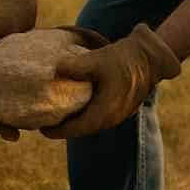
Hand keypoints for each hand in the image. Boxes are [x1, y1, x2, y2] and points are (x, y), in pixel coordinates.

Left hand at [41, 23, 181, 139]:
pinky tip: (72, 103)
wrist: (151, 58)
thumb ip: (74, 66)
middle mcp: (109, 119)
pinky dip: (82, 114)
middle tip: (41, 121)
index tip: (39, 128)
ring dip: (72, 121)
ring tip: (53, 114)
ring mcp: (116, 115)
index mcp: (103, 113)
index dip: (55, 131)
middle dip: (61, 127)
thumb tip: (52, 69)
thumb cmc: (124, 59)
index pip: (74, 130)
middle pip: (79, 130)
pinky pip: (96, 116)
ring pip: (88, 124)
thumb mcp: (97, 60)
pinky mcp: (119, 107)